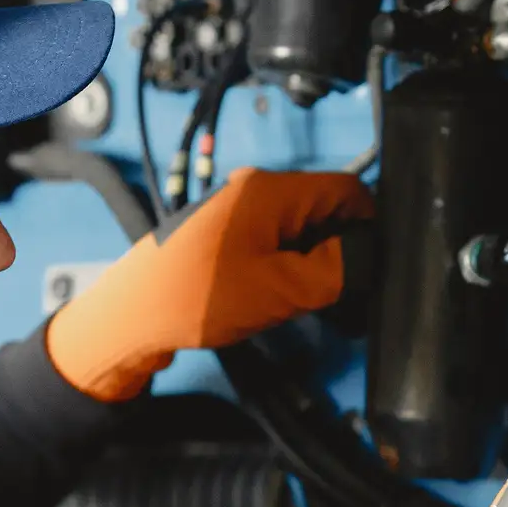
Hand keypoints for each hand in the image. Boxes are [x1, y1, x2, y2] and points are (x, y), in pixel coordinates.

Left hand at [45, 167, 372, 401]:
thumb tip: (365, 256)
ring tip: (304, 301)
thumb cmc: (200, 298)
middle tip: (341, 293)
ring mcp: (236, 212)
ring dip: (311, 263)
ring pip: (299, 230)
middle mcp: (254, 190)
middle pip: (323, 209)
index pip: (347, 190)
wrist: (132, 317)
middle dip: (340, 248)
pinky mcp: (223, 236)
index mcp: (271, 189)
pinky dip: (285, 268)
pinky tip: (277, 299)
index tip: (375, 265)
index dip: (370, 225)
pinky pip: (272, 243)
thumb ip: (336, 270)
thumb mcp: (282, 289)